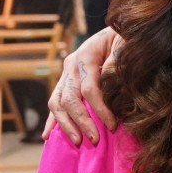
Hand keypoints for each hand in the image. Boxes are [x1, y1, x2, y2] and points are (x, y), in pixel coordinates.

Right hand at [45, 27, 121, 144]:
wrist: (115, 31)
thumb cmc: (123, 39)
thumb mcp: (124, 45)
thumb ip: (117, 63)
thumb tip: (113, 86)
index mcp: (85, 56)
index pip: (89, 88)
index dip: (100, 109)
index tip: (112, 125)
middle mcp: (70, 66)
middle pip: (70, 99)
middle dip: (81, 121)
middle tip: (94, 139)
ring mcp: (65, 75)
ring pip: (57, 103)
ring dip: (65, 124)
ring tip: (77, 141)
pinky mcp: (64, 83)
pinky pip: (54, 103)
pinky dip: (51, 121)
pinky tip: (47, 137)